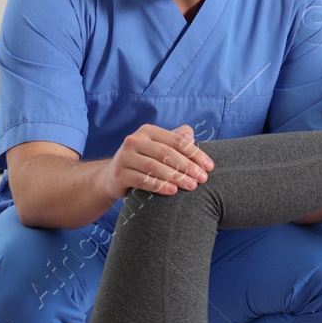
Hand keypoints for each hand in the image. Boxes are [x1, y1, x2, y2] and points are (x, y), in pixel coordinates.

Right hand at [100, 123, 214, 198]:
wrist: (111, 178)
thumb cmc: (142, 162)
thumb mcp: (157, 148)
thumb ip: (175, 139)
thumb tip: (191, 135)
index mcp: (148, 131)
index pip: (177, 140)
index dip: (195, 153)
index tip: (209, 167)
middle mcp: (135, 140)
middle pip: (167, 153)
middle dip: (188, 167)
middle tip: (203, 179)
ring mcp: (125, 156)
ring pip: (155, 166)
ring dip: (176, 177)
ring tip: (191, 186)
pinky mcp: (119, 174)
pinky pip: (142, 180)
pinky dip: (159, 186)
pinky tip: (173, 191)